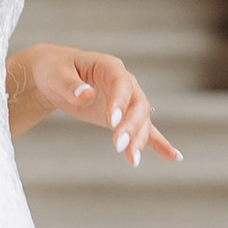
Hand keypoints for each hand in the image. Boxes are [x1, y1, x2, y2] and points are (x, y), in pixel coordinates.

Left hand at [11, 44, 180, 171]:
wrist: (55, 74)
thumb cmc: (53, 70)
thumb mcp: (55, 75)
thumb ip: (70, 86)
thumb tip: (86, 95)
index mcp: (109, 67)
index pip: (121, 83)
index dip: (119, 102)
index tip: (110, 122)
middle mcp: (125, 82)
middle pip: (137, 105)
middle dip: (131, 126)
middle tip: (118, 147)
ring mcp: (127, 100)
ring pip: (142, 121)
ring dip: (139, 140)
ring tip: (132, 161)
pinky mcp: (124, 116)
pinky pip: (145, 129)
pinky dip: (159, 144)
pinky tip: (174, 157)